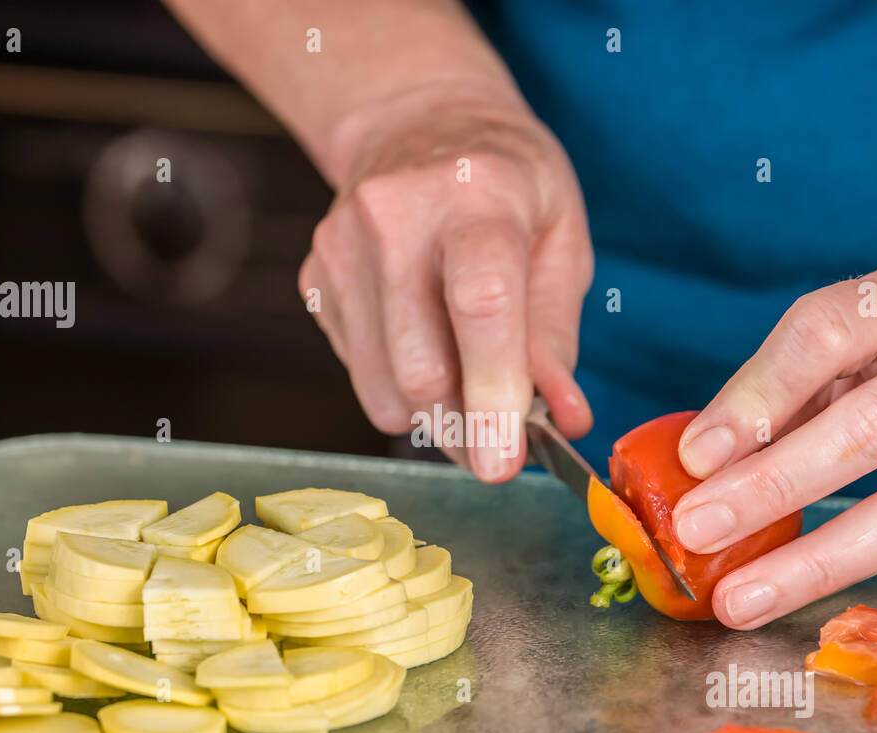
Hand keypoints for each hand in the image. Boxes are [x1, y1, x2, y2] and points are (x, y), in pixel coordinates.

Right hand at [299, 92, 593, 479]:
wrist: (418, 124)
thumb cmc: (507, 185)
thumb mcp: (562, 239)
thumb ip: (556, 335)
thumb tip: (561, 420)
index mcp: (477, 192)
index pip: (479, 304)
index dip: (493, 395)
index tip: (503, 465)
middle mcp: (395, 215)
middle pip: (421, 369)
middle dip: (468, 430)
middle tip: (501, 444)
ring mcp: (341, 247)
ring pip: (385, 391)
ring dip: (435, 418)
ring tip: (468, 384)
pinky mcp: (315, 279)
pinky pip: (362, 376)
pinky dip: (401, 388)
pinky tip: (424, 340)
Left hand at [670, 257, 876, 628]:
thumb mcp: (863, 336)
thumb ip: (789, 390)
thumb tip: (701, 463)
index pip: (825, 336)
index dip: (755, 397)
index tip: (695, 455)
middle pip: (869, 425)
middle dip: (773, 485)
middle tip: (698, 528)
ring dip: (813, 561)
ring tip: (739, 597)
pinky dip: (857, 569)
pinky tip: (799, 589)